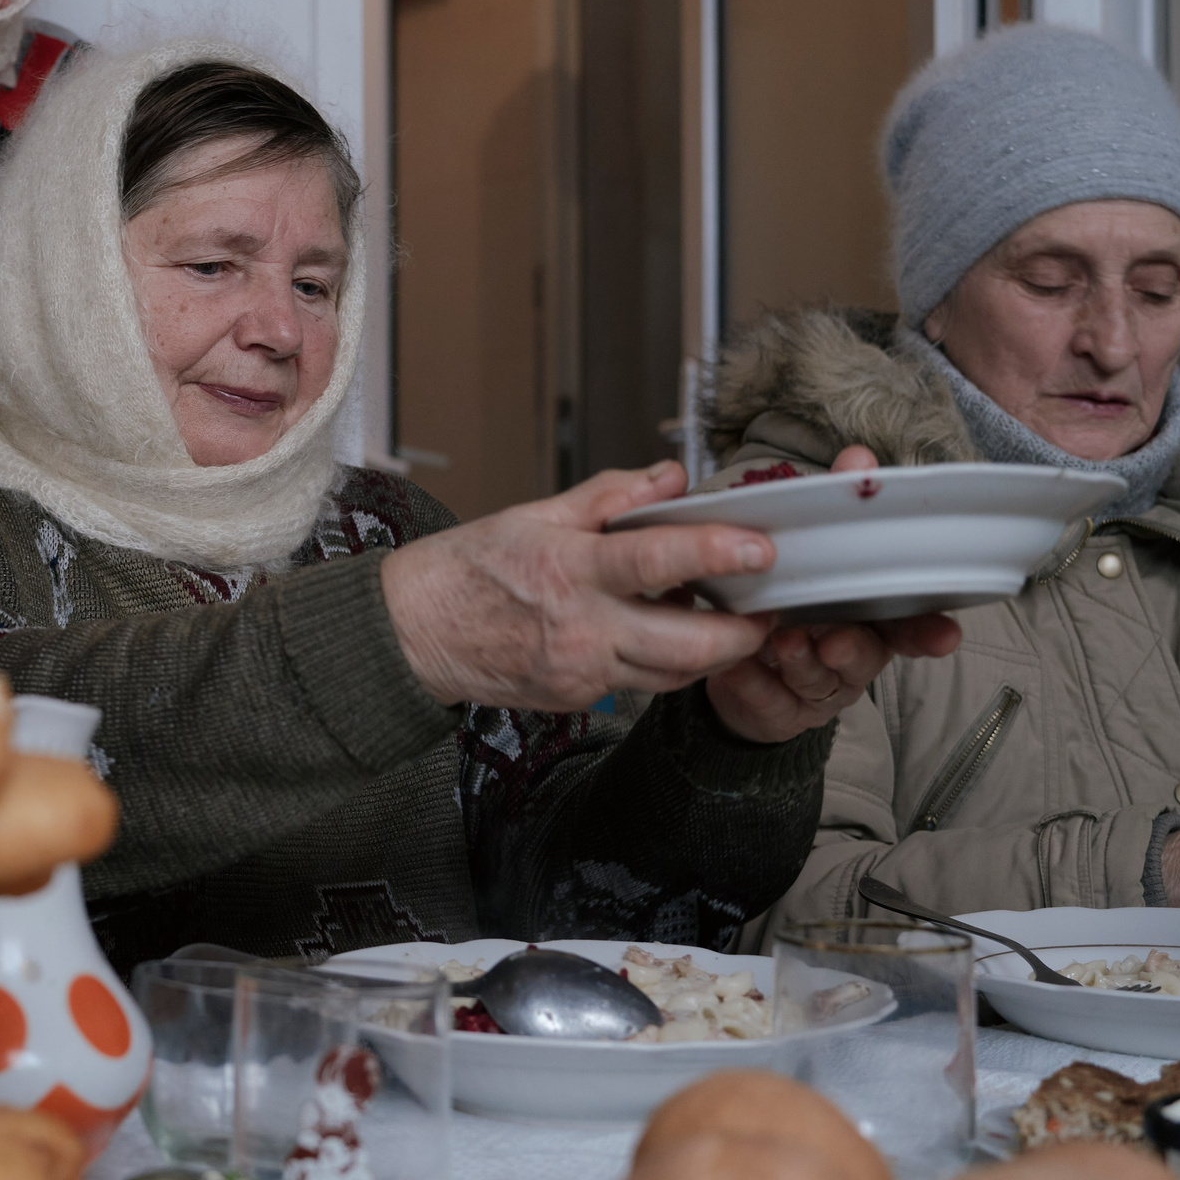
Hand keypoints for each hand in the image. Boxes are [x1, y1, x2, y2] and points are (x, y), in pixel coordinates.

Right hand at [380, 461, 776, 714]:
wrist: (413, 634)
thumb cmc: (466, 569)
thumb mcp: (534, 514)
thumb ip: (610, 499)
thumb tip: (668, 479)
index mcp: (570, 571)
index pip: (657, 562)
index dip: (715, 553)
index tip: (760, 548)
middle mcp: (582, 630)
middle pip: (689, 646)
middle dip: (743, 634)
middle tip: (767, 611)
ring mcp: (581, 673)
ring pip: (673, 675)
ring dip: (708, 653)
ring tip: (719, 621)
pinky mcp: (577, 699)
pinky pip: (639, 685)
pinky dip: (662, 663)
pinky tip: (659, 635)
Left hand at [703, 448, 963, 741]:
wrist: (740, 669)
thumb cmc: (788, 601)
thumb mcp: (810, 552)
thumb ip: (837, 506)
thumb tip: (858, 457)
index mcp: (867, 617)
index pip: (910, 625)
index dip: (928, 631)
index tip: (946, 634)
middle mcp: (850, 654)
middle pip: (867, 656)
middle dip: (853, 647)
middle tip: (831, 638)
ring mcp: (817, 686)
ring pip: (819, 680)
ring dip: (802, 662)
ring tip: (782, 641)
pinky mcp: (778, 710)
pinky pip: (770, 700)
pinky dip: (755, 683)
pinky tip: (738, 668)